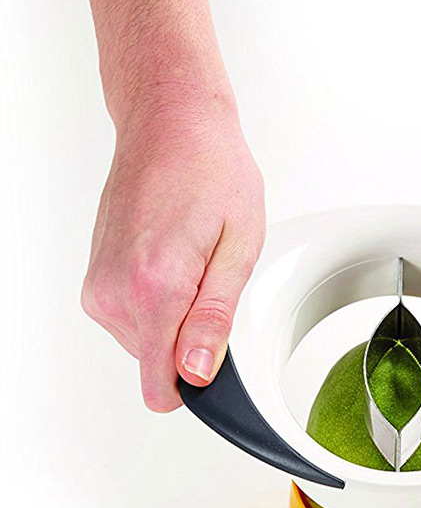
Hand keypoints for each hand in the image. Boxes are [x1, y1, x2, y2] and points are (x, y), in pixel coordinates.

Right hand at [81, 94, 264, 411]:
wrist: (169, 125)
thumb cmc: (211, 172)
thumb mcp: (238, 250)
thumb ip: (214, 320)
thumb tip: (197, 374)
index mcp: (154, 287)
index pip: (160, 382)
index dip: (196, 381)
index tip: (213, 356)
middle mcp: (113, 292)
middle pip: (160, 362)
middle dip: (193, 335)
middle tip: (210, 277)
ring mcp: (97, 285)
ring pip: (148, 341)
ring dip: (177, 315)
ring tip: (192, 260)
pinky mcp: (94, 279)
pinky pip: (135, 319)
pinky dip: (160, 301)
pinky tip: (172, 257)